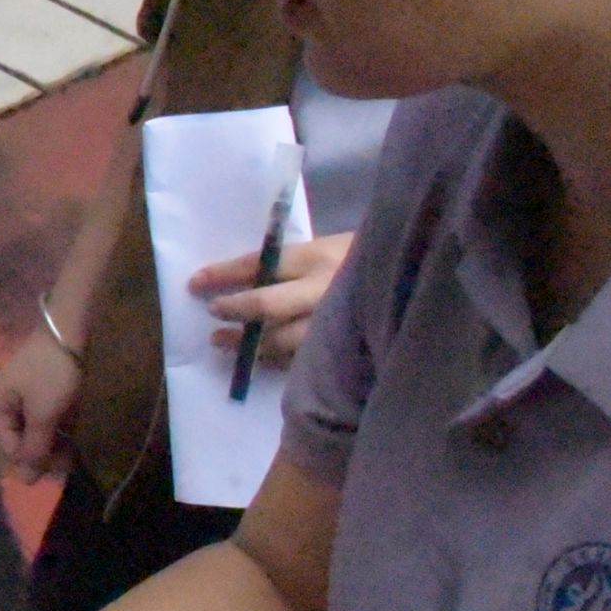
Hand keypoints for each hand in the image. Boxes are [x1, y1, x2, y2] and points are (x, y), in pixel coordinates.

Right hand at [0, 323, 84, 478]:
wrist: (70, 331)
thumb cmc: (51, 374)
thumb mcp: (42, 414)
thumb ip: (34, 448)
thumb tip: (24, 483)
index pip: (8, 449)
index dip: (29, 462)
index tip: (55, 470)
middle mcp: (6, 406)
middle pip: (21, 442)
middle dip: (43, 455)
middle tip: (67, 464)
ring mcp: (25, 399)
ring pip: (37, 433)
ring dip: (55, 445)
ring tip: (74, 454)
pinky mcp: (43, 394)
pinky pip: (48, 420)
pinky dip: (60, 430)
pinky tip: (74, 436)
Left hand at [192, 232, 352, 371]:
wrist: (415, 280)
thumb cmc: (361, 262)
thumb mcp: (328, 251)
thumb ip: (292, 266)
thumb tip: (241, 281)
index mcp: (318, 257)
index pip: (260, 264)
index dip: (224, 274)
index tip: (195, 282)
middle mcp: (325, 289)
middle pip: (268, 304)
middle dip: (235, 309)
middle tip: (213, 312)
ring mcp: (337, 323)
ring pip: (283, 339)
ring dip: (248, 343)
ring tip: (221, 342)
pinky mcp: (345, 350)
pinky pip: (302, 359)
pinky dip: (274, 360)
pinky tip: (257, 358)